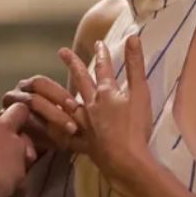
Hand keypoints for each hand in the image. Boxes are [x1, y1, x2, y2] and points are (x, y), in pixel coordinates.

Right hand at [2, 76, 80, 152]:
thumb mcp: (62, 110)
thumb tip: (89, 94)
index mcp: (29, 86)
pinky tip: (50, 149)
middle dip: (54, 113)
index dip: (58, 94)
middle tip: (72, 127)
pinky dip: (34, 143)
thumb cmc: (52, 122)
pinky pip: (19, 136)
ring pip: (26, 118)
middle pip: (32, 99)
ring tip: (64, 141)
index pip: (41, 83)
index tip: (75, 107)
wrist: (33, 144)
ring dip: (47, 130)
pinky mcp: (6, 132)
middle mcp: (15, 96)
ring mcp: (7, 114)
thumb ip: (70, 102)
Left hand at [58, 36, 153, 182]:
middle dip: (74, 65)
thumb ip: (136, 65)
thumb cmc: (135, 126)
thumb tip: (133, 37)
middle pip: (81, 82)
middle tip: (62, 52)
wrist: (125, 159)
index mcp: (105, 93)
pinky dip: (61, 131)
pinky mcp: (84, 144)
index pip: (103, 68)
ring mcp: (84, 125)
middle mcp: (90, 106)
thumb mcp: (140, 92)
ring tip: (57, 90)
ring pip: (70, 107)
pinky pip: (68, 136)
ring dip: (65, 96)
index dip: (102, 54)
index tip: (98, 43)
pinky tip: (55, 129)